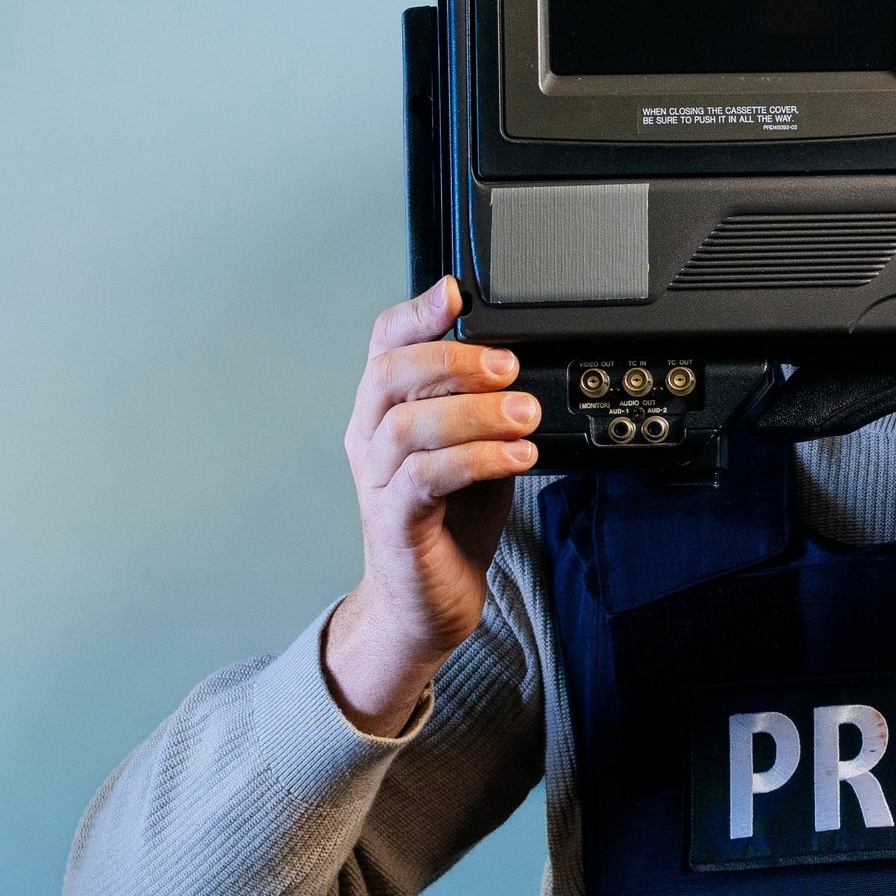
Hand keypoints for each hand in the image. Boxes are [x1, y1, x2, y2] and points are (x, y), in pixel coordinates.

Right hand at [322, 277, 539, 732]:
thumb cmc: (451, 522)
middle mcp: (371, 438)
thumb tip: (523, 366)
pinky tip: (516, 457)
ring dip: (474, 413)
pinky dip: (476, 459)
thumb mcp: (477, 448)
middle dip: (454, 360)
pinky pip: (424, 478)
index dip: (417, 312)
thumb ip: (486, 407)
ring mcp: (376, 481)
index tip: (456, 292)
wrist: (428, 603)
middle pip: (391, 374)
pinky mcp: (394, 522)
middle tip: (510, 366)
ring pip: (408, 424)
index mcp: (385, 411)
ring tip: (525, 417)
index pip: (385, 344)